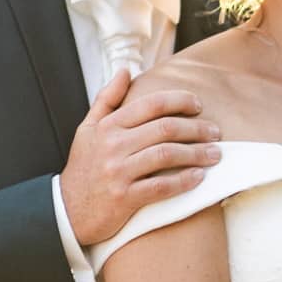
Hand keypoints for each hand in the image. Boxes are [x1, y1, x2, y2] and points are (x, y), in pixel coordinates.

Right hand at [61, 72, 221, 248]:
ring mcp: (118, 172)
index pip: (151, 104)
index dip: (179, 101)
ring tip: (215, 154)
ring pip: (166, 155)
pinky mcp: (124, 198)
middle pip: (165, 128)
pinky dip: (183, 181)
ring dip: (196, 153)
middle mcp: (113, 145)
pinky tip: (200, 177)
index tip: (198, 106)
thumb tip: (125, 70)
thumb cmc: (83, 168)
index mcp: (108, 126)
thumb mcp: (87, 129)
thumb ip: (107, 99)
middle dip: (196, 128)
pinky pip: (161, 187)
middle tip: (215, 132)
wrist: (66, 211)